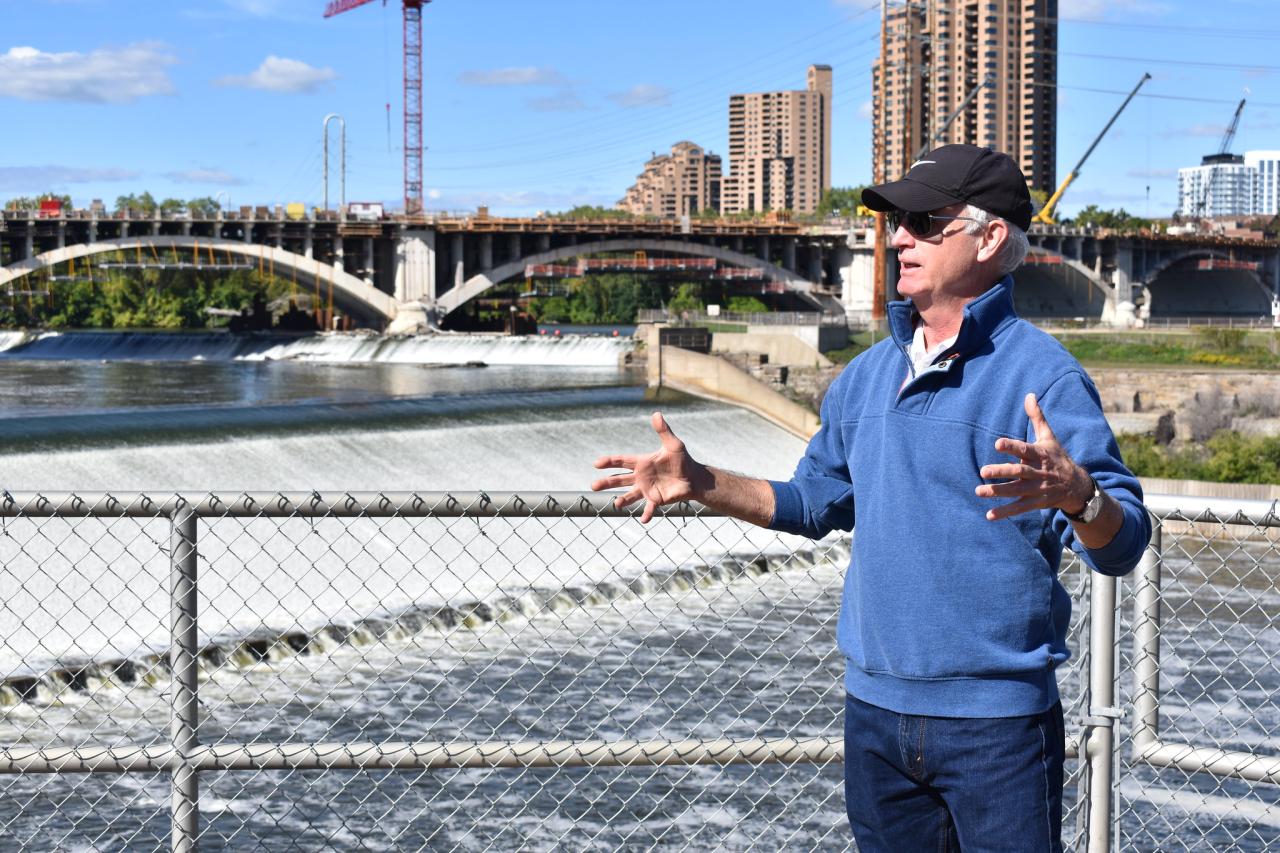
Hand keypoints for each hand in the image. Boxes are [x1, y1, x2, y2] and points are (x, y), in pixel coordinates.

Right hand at [591, 411, 710, 522]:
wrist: (693, 477)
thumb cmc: (683, 460)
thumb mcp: (674, 444)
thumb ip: (664, 431)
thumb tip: (656, 414)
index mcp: (642, 463)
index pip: (621, 461)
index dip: (609, 462)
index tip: (596, 463)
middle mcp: (641, 477)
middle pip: (619, 479)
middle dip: (606, 482)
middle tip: (593, 486)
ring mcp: (647, 489)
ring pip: (630, 495)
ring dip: (623, 500)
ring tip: (616, 504)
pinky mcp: (656, 499)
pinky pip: (649, 508)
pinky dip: (646, 513)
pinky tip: (643, 519)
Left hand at [976, 392, 1092, 521]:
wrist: (1077, 486)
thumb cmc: (1057, 457)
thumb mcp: (1049, 437)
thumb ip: (1037, 417)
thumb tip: (1029, 395)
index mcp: (1040, 454)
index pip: (1024, 449)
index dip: (1012, 446)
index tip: (997, 443)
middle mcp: (1038, 472)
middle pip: (1019, 472)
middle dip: (1002, 472)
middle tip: (983, 471)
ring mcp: (1037, 489)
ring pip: (1016, 491)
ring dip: (998, 492)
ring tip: (979, 491)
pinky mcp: (1035, 502)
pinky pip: (1019, 508)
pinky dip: (1005, 512)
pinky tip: (989, 515)